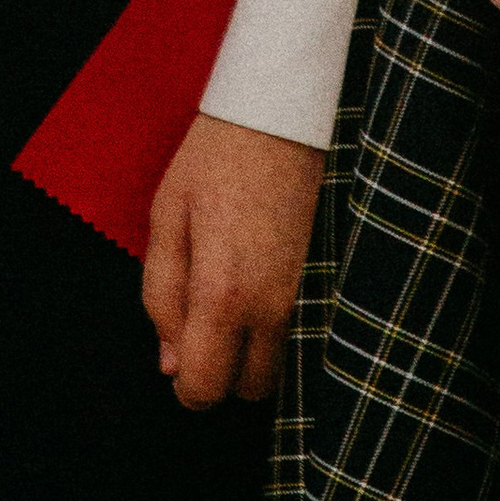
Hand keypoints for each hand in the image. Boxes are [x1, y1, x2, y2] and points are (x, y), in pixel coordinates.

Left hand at [143, 112, 323, 408]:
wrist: (285, 110)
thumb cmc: (217, 159)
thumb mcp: (166, 219)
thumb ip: (161, 297)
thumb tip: (170, 364)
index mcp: (224, 294)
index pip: (205, 390)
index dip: (187, 383)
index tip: (184, 354)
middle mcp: (276, 308)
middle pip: (251, 390)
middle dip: (227, 367)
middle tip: (214, 314)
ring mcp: (315, 297)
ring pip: (288, 367)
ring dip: (263, 350)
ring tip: (247, 291)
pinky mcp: (338, 281)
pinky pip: (314, 333)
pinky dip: (293, 327)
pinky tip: (276, 283)